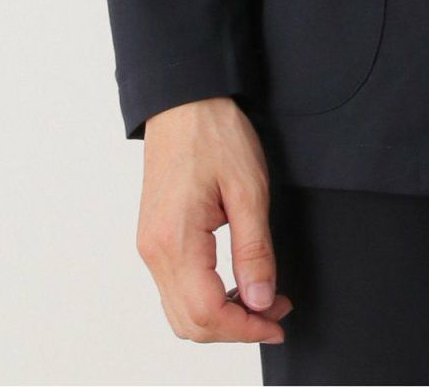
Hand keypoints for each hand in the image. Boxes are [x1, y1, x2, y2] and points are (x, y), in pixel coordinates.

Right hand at [134, 96, 292, 343]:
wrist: (184, 100)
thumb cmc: (214, 134)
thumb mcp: (248, 188)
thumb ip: (254, 250)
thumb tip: (260, 300)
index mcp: (175, 241)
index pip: (207, 313)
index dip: (246, 328)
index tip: (279, 321)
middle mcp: (154, 251)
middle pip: (190, 323)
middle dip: (236, 328)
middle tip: (276, 308)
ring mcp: (150, 247)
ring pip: (180, 311)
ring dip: (221, 316)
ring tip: (261, 297)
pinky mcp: (154, 239)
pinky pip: (176, 289)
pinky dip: (206, 299)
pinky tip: (234, 284)